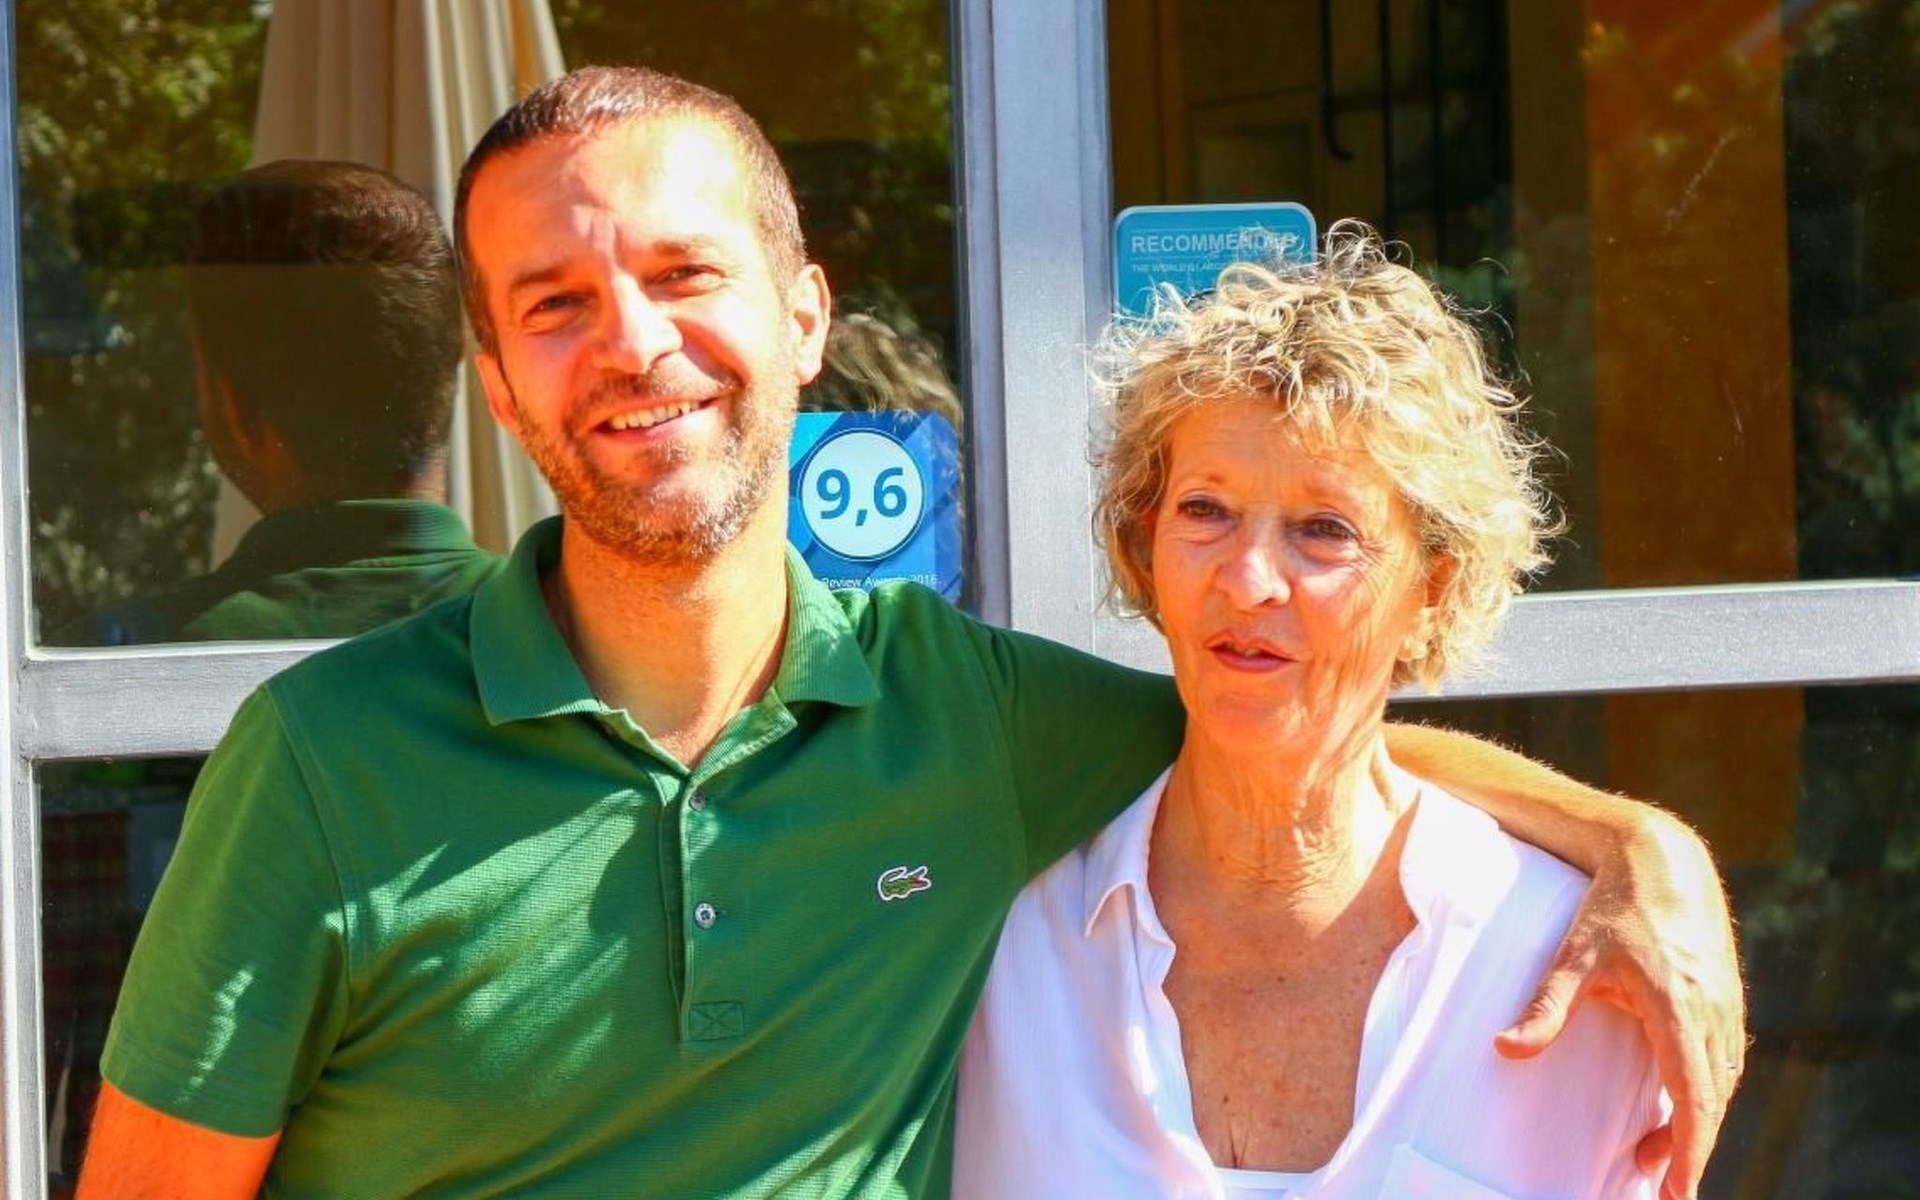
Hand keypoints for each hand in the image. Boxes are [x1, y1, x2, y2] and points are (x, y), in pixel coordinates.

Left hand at [1493, 811, 1743, 1199]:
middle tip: (1656, 1180)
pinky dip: (1708, 1088)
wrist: (1662, 858)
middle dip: (1690, 1146)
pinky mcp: (1728, 996)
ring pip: (1723, 1080)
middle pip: (1713, 1098)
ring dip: (1699, 1118)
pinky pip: (1726, 1057)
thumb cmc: (1615, 906)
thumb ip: (1545, 1008)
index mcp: (1678, 1007)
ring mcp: (1727, 1003)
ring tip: (1658, 1148)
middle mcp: (1713, 1010)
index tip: (1679, 1189)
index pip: (1694, 1095)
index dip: (1691, 1148)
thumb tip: (1504, 1050)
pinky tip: (1681, 1099)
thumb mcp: (1574, 956)